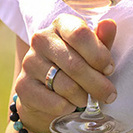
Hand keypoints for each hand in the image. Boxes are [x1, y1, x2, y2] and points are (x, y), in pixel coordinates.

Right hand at [15, 15, 117, 132]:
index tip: (109, 69)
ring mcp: (29, 62)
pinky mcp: (23, 86)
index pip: (79, 34)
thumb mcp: (92, 53)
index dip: (99, 54)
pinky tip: (70, 105)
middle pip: (75, 65)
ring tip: (87, 99)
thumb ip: (102, 40)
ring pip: (67, 87)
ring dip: (84, 98)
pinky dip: (68, 108)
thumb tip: (109, 24)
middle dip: (98, 84)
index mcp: (60, 24)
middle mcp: (41, 39)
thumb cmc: (76, 67)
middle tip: (109, 95)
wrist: (46, 93)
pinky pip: (55, 102)